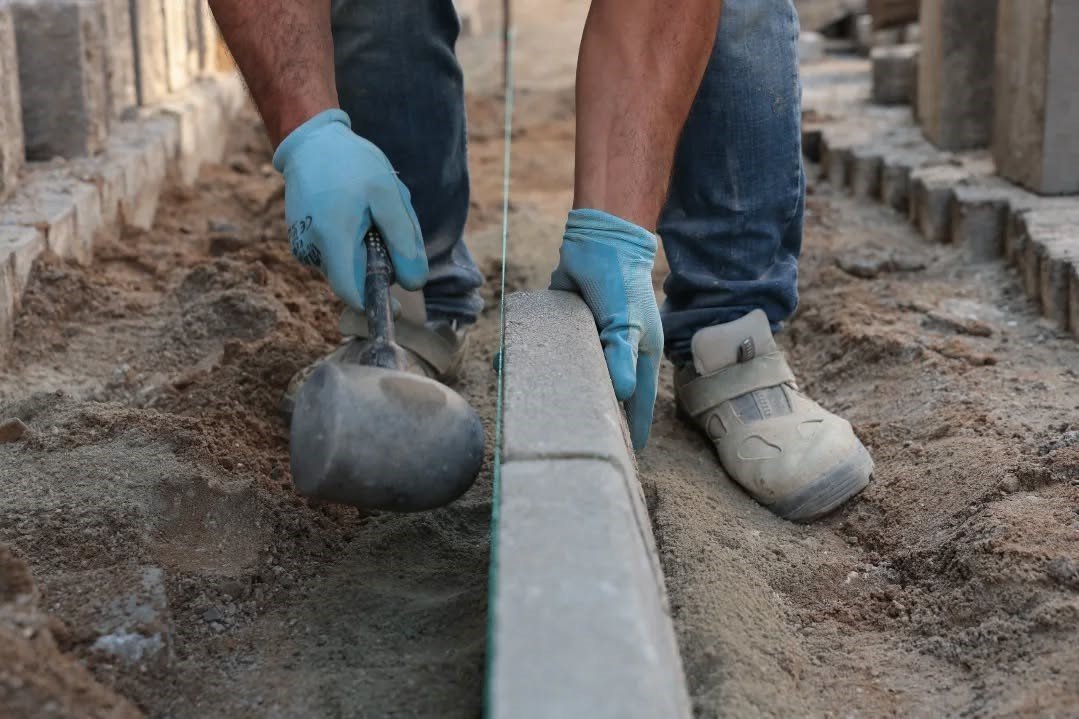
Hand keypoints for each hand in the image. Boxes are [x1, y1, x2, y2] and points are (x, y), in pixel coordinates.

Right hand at [272, 109, 426, 308]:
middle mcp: (311, 248)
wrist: (312, 140)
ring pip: (347, 264)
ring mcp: (302, 244)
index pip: (351, 293)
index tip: (398, 306)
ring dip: (365, 248)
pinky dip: (351, 240)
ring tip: (368, 209)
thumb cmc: (352, 163)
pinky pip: (335, 252)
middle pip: (354, 277)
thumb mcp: (388, 195)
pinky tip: (353, 210)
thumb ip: (404, 241)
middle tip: (387, 222)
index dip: (375, 303)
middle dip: (378, 261)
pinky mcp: (301, 238)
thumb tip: (414, 283)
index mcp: (332, 238)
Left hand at [550, 209, 662, 449]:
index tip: (623, 458)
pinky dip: (530, 358)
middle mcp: (614, 353)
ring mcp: (588, 340)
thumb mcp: (624, 321)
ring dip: (552, 388)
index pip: (638, 402)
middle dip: (587, 415)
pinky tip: (508, 369)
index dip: (631, 429)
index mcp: (639, 356)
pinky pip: (547, 348)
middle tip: (569, 442)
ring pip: (571, 372)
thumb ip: (621, 355)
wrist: (598, 239)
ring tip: (531, 410)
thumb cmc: (621, 281)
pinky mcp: (563, 326)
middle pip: (602, 393)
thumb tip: (623, 393)